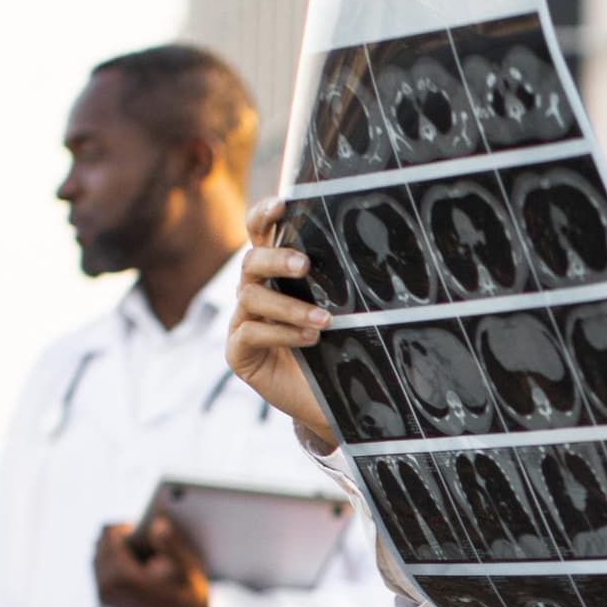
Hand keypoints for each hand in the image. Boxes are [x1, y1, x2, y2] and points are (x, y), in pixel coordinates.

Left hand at [94, 512, 209, 606]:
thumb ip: (169, 543)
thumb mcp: (185, 566)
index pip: (109, 537)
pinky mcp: (105, 599)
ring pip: (97, 556)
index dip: (124, 528)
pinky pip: (98, 569)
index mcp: (123, 578)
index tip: (140, 529)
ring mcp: (105, 595)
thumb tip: (157, 524)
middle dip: (117, 537)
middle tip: (139, 537)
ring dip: (114, 548)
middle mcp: (108, 587)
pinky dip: (110, 559)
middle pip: (100, 545)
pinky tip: (129, 560)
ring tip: (135, 549)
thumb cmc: (187, 590)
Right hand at [228, 199, 340, 452]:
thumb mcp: (340, 311)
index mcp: (275, 274)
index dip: (264, 215)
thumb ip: (337, 283)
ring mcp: (242, 322)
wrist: (332, 402)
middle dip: (277, 259)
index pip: (259, 234)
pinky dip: (282, 334)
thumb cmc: (337, 349)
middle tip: (305, 264)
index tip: (284, 204)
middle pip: (252, 262)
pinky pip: (251, 333)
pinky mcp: (238, 353)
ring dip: (290, 307)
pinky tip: (310, 340)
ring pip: (253, 298)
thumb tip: (368, 249)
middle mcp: (253, 293)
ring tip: (324, 320)